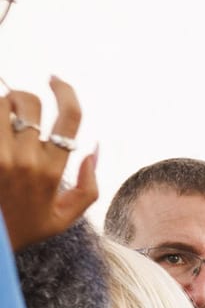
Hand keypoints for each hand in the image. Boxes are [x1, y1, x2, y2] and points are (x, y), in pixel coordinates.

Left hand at [0, 77, 97, 246]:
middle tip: (19, 110)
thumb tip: (93, 150)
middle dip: (24, 99)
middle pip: (27, 101)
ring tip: (1, 123)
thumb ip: (88, 187)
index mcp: (51, 171)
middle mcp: (24, 160)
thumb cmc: (23, 228)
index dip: (66, 91)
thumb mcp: (64, 217)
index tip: (56, 79)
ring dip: (0, 106)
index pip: (68, 118)